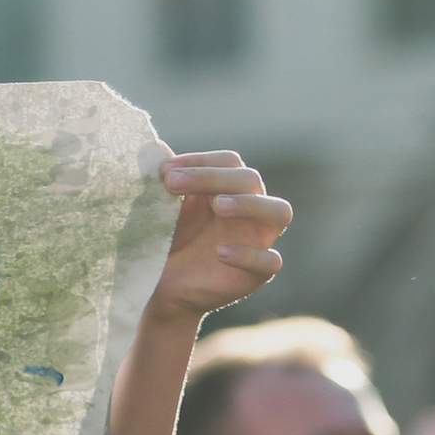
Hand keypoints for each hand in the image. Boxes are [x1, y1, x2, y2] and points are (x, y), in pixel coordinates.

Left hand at [143, 150, 288, 326]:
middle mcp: (251, 208)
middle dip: (211, 177)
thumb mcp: (159, 210)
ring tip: (218, 206)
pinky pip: (270, 261)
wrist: (160, 288)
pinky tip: (220, 252)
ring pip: (279, 211)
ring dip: (249, 204)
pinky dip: (248, 254)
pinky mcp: (257, 274)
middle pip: (250, 179)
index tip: (164, 171)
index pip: (229, 161)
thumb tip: (156, 146)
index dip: (200, 161)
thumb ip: (163, 180)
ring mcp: (258, 240)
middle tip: (173, 183)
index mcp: (229, 188)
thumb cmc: (165, 241)